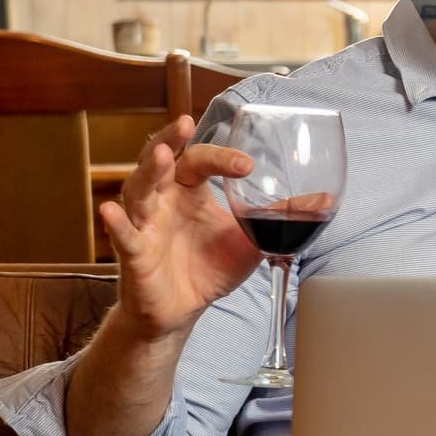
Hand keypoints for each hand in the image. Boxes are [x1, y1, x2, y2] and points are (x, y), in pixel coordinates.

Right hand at [99, 115, 263, 338]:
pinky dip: (116, 224)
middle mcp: (163, 199)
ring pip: (138, 189)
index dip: (221, 157)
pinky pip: (123, 236)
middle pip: (160, 160)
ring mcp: (145, 224)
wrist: (183, 311)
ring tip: (162, 156)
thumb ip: (281, 217)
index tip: (247, 165)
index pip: (200, 159)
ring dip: (149, 171)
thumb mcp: (252, 238)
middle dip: (171, 140)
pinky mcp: (134, 254)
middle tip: (185, 124)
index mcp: (189, 189)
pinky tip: (111, 212)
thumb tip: (325, 200)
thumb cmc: (209, 267)